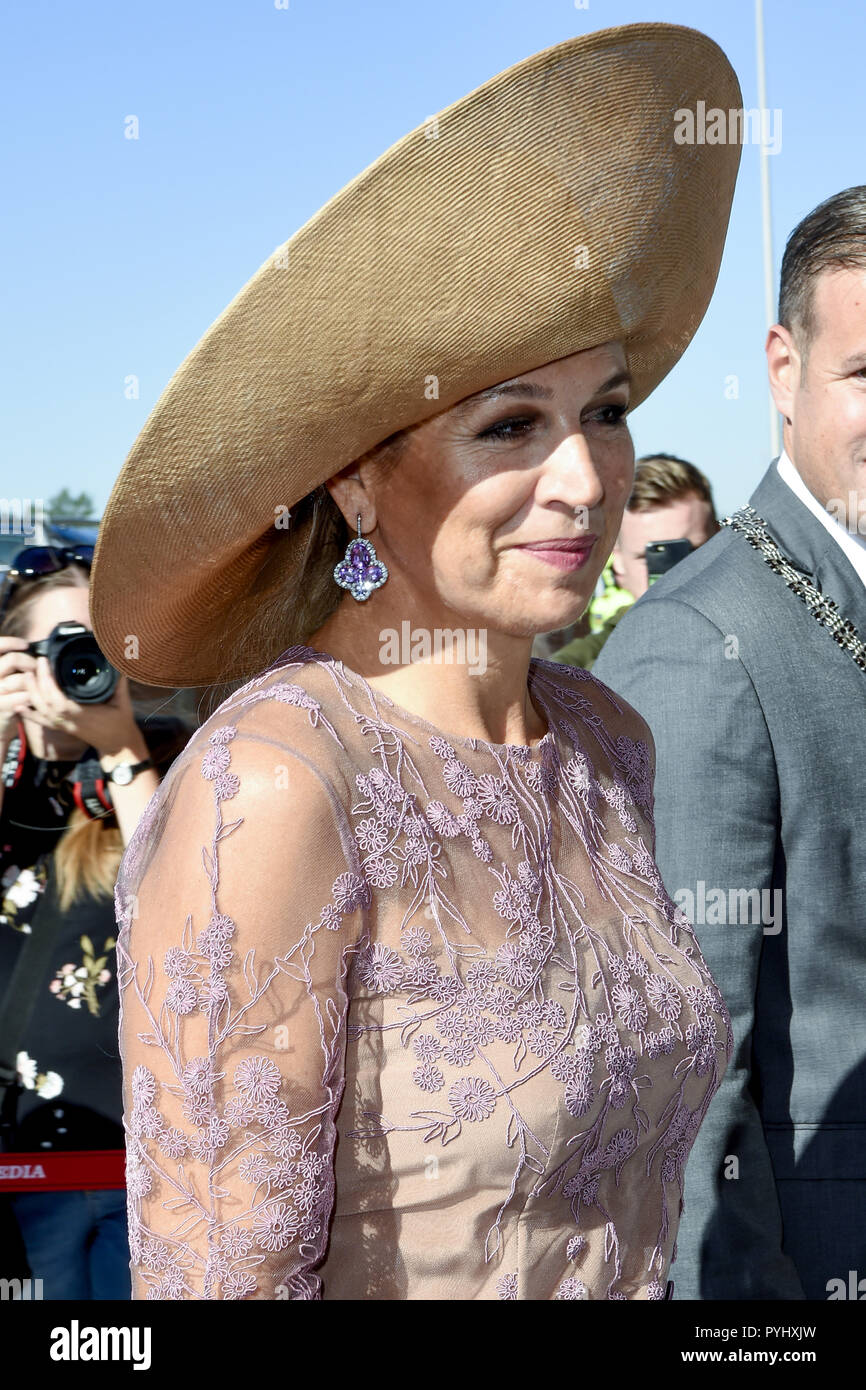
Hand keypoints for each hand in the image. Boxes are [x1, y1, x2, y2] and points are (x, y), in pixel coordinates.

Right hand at [0, 635, 39, 744]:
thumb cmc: (2, 696)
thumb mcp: (2, 677)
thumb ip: (9, 665)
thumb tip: (28, 649)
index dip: (11, 642)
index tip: (25, 644)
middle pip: (13, 659)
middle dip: (30, 661)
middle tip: (37, 666)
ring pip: (22, 678)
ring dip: (36, 679)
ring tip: (39, 682)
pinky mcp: (3, 705)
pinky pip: (26, 695)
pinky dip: (34, 694)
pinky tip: (34, 695)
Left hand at [17, 652, 143, 757]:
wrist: (118, 746)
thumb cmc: (121, 724)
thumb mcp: (123, 701)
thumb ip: (118, 682)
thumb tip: (118, 663)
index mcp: (83, 714)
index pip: (59, 699)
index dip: (48, 682)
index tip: (47, 663)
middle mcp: (70, 720)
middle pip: (45, 703)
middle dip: (37, 682)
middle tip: (38, 663)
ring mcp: (64, 725)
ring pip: (41, 710)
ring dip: (32, 693)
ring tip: (28, 675)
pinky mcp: (63, 728)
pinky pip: (42, 721)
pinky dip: (29, 714)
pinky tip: (19, 705)